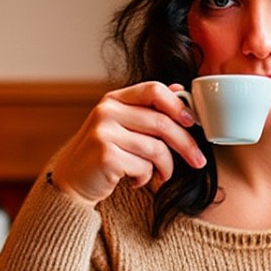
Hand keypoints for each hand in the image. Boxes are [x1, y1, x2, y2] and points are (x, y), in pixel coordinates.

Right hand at [49, 81, 206, 206]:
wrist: (71, 181)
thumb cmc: (104, 153)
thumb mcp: (124, 125)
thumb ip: (149, 109)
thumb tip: (180, 89)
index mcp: (114, 100)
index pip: (154, 90)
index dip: (178, 105)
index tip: (193, 123)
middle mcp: (107, 112)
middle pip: (161, 123)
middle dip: (186, 144)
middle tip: (199, 161)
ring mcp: (104, 133)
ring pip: (156, 149)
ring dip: (166, 167)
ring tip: (161, 175)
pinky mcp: (105, 156)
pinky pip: (143, 167)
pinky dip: (146, 178)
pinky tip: (136, 181)